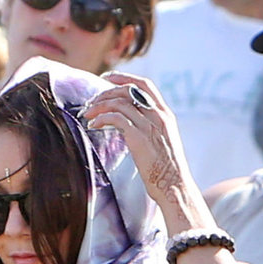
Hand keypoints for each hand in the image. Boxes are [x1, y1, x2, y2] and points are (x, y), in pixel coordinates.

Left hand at [82, 74, 194, 213]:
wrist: (174, 186)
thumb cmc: (165, 170)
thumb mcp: (160, 142)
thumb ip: (148, 128)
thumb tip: (127, 124)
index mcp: (165, 114)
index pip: (145, 85)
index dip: (125, 78)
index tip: (107, 78)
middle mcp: (159, 116)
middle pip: (129, 90)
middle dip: (106, 91)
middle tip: (90, 101)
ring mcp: (149, 126)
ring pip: (120, 102)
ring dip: (99, 105)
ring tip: (88, 114)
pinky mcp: (139, 138)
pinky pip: (116, 118)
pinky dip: (102, 118)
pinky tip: (93, 125)